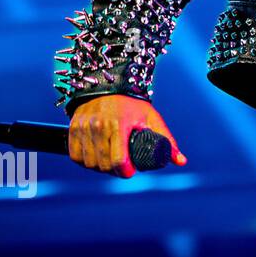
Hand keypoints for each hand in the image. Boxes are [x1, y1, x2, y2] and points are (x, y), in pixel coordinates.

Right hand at [68, 94, 186, 177]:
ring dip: (98, 168)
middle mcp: (99, 126)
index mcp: (119, 124)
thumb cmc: (134, 104)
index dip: (124, 171)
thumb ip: (167, 140)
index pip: (118, 159)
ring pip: (88, 162)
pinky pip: (75, 155)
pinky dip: (84, 162)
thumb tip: (182, 162)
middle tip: (121, 169)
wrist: (110, 84)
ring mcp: (84, 127)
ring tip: (109, 165)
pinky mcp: (73, 128)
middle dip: (113, 171)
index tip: (130, 172)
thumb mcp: (152, 118)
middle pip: (102, 164)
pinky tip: (94, 161)